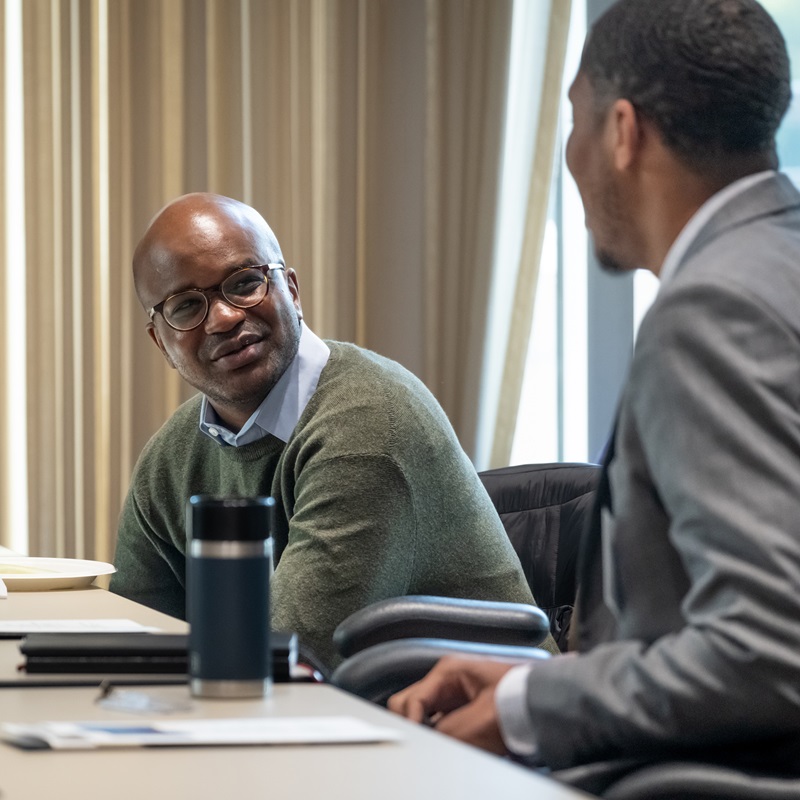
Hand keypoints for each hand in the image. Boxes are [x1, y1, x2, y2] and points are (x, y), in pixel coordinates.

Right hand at [387, 656, 515, 754]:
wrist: (544, 707)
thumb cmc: (518, 702)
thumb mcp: (475, 722)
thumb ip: (444, 734)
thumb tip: (425, 746)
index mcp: (447, 671)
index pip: (410, 700)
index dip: (409, 725)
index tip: (414, 744)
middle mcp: (449, 680)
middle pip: (414, 704)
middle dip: (415, 725)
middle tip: (424, 745)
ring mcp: (457, 695)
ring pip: (427, 717)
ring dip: (430, 732)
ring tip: (443, 747)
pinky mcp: (466, 710)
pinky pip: (443, 725)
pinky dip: (443, 736)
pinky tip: (455, 745)